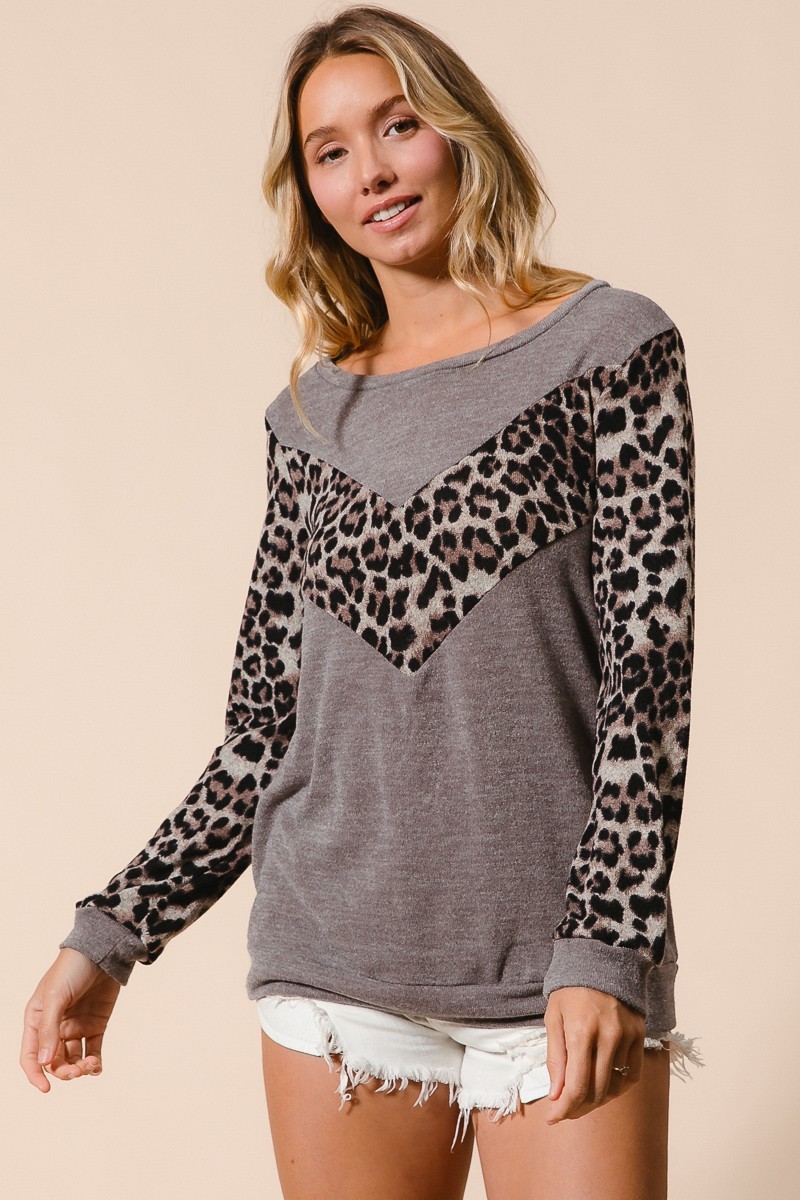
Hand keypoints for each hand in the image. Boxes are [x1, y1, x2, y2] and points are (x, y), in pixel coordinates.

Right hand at [20, 947, 121, 1092]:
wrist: (102, 951)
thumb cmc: (72, 968)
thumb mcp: (56, 996)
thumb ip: (49, 1029)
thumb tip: (44, 1062)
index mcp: (37, 1019)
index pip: (30, 1055)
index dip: (35, 1074)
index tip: (46, 1089)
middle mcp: (54, 1027)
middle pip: (54, 1061)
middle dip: (64, 1072)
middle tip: (79, 1070)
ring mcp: (75, 1027)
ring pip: (73, 1059)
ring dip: (81, 1069)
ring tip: (91, 1065)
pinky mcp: (95, 1025)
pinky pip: (92, 1051)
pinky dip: (95, 1063)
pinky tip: (98, 1066)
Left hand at [543, 986, 645, 1122]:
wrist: (601, 961)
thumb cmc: (570, 991)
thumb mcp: (553, 1019)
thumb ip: (555, 1059)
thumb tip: (556, 1096)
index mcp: (580, 1032)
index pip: (576, 1087)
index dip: (564, 1109)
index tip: (553, 1118)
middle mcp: (607, 1037)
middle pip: (597, 1091)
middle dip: (578, 1108)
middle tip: (564, 1110)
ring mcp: (627, 1037)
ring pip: (615, 1086)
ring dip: (598, 1099)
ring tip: (582, 1098)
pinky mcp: (639, 1036)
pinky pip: (633, 1074)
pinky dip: (619, 1086)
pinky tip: (605, 1085)